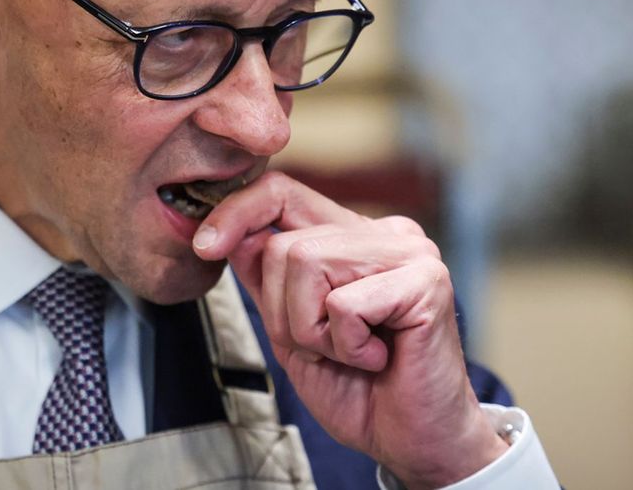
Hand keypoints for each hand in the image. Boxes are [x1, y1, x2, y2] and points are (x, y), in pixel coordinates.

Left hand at [192, 171, 506, 488]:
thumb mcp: (292, 332)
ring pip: (308, 262)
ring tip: (355, 352)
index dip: (236, 212)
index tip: (205, 246)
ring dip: (315, 330)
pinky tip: (378, 358)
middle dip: (286, 312)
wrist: (413, 441)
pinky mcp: (426, 280)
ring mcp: (410, 252)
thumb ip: (267, 281)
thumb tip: (233, 235)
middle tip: (329, 347)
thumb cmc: (361, 389)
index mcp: (353, 237)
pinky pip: (344, 304)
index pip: (282, 192)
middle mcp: (384, 233)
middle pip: (286, 243)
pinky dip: (348, 346)